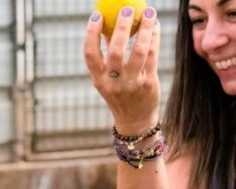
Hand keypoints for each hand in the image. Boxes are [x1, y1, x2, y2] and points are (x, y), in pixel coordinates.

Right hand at [84, 6, 160, 134]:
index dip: (92, 34)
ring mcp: (132, 83)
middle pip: (116, 51)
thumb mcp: (108, 79)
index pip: (90, 55)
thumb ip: (108, 54)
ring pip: (139, 51)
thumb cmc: (119, 94)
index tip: (96, 16)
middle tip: (126, 9)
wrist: (135, 120)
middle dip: (121, 27)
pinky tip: (154, 25)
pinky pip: (152, 55)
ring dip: (144, 29)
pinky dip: (153, 37)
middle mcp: (113, 83)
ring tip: (148, 12)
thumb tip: (109, 25)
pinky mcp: (148, 83)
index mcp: (99, 80)